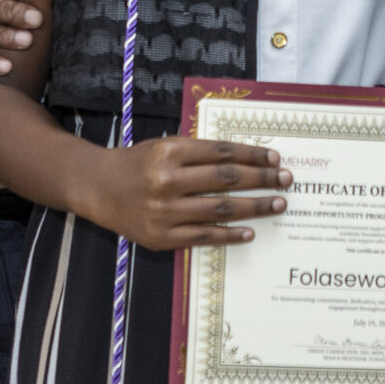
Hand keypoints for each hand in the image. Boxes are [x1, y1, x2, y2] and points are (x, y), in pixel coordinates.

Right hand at [84, 137, 292, 251]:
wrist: (98, 188)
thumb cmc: (139, 163)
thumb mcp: (165, 146)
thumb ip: (200, 152)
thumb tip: (247, 160)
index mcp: (169, 151)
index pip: (221, 152)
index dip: (252, 154)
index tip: (275, 157)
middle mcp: (166, 180)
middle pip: (225, 179)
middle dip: (261, 179)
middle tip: (285, 179)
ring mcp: (164, 211)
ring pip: (219, 208)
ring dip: (254, 206)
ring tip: (277, 204)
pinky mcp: (161, 237)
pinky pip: (204, 236)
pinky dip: (230, 234)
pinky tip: (250, 231)